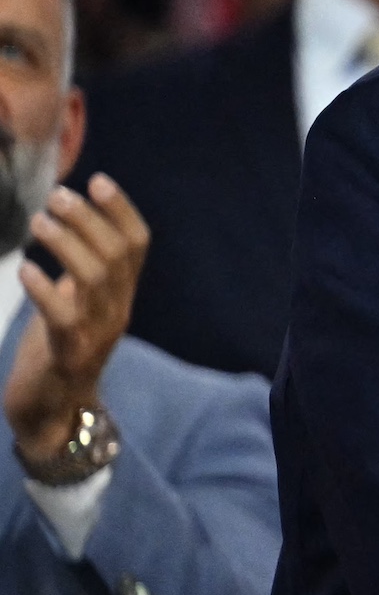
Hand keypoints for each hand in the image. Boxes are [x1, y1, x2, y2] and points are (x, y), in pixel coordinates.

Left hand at [6, 176, 146, 458]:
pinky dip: (43, 286)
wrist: (52, 413)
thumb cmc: (57, 352)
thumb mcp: (75, 304)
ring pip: (94, 277)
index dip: (122, 210)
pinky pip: (63, 313)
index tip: (98, 181)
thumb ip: (78, 272)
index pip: (137, 245)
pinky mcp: (69, 352)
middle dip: (88, 218)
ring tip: (39, 221)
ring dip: (66, 243)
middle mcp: (117, 310)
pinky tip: (25, 269)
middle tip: (57, 195)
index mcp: (120, 296)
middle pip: (117, 254)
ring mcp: (97, 332)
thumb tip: (65, 223)